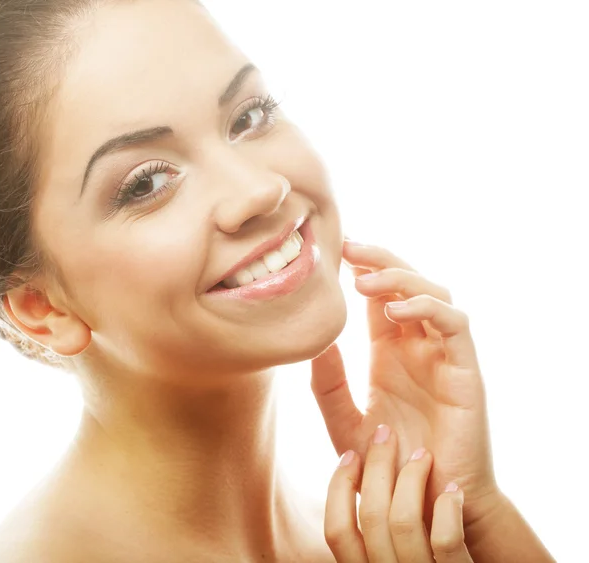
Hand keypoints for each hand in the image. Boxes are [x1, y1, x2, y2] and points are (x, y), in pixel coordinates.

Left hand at [311, 238, 498, 527]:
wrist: (425, 507)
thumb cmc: (386, 467)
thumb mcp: (344, 424)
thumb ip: (328, 385)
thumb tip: (315, 340)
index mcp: (390, 352)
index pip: (380, 296)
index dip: (362, 269)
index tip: (334, 252)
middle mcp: (417, 347)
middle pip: (407, 284)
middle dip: (380, 260)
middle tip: (348, 247)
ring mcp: (442, 356)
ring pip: (433, 293)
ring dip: (401, 278)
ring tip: (363, 282)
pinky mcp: (465, 371)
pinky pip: (454, 324)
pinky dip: (428, 308)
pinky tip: (395, 311)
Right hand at [325, 423, 473, 561]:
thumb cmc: (427, 550)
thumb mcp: (389, 543)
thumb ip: (371, 519)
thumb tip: (351, 472)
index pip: (337, 532)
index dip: (339, 490)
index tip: (351, 455)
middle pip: (371, 517)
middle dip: (377, 465)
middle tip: (386, 433)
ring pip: (403, 523)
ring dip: (412, 478)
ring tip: (424, 454)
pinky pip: (445, 540)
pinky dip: (447, 508)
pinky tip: (453, 489)